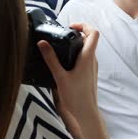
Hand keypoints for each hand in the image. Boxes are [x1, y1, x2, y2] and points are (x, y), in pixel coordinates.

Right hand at [39, 23, 115, 138]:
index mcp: (88, 57)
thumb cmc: (76, 97)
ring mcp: (93, 67)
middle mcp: (93, 60)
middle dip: (78, 32)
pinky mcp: (90, 73)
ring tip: (62, 46)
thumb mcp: (60, 76)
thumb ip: (51, 59)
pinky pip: (86, 57)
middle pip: (90, 39)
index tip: (70, 26)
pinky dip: (77, 53)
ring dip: (78, 43)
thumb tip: (43, 43)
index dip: (84, 25)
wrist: (86, 113)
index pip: (94, 33)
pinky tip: (65, 61)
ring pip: (88, 48)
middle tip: (63, 34)